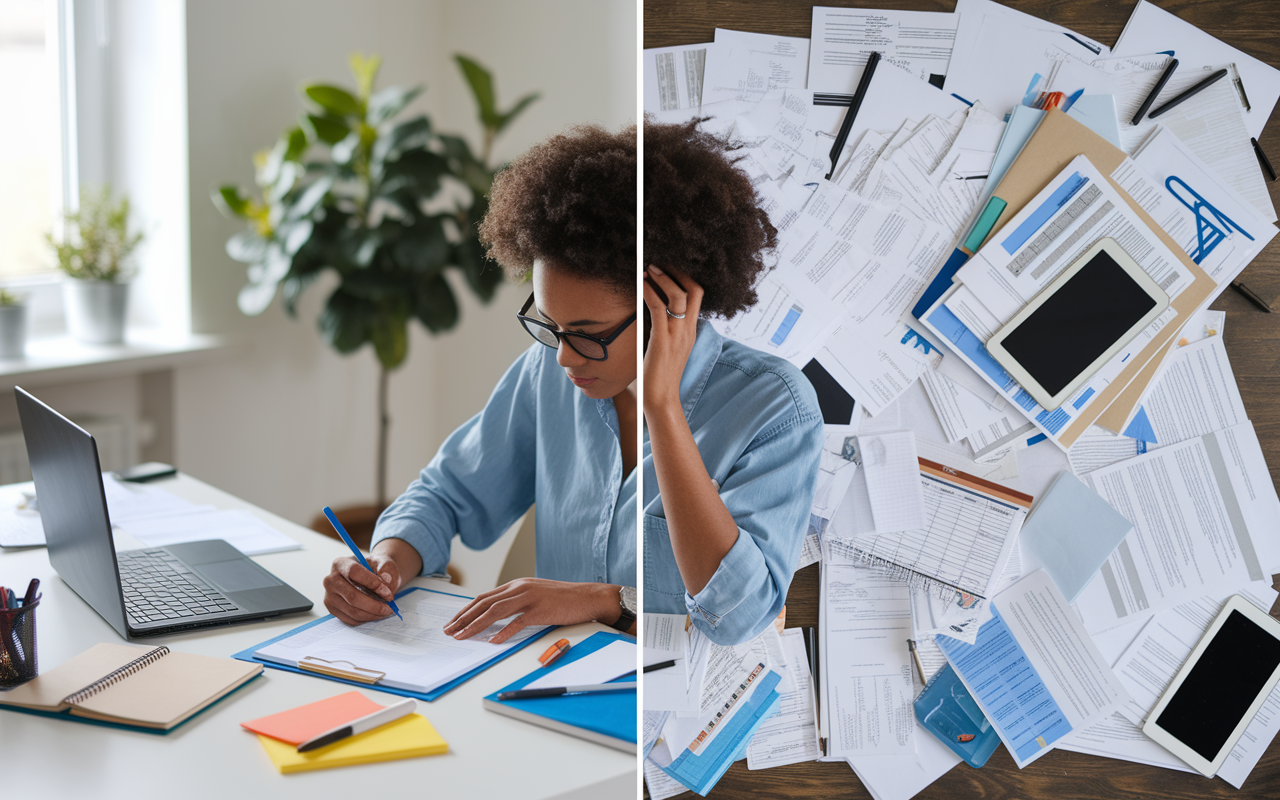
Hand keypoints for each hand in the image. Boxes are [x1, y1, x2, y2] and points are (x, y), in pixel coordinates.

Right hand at [322, 551, 402, 625]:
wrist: (367, 578)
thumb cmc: (374, 569)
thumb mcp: (383, 562)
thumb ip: (387, 568)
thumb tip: (386, 579)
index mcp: (340, 563)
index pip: (354, 572)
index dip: (372, 583)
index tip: (388, 593)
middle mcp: (330, 580)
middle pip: (352, 596)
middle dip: (374, 605)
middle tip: (389, 607)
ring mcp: (329, 597)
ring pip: (352, 611)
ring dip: (372, 614)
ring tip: (385, 611)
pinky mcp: (333, 610)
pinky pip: (351, 619)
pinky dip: (366, 619)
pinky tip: (375, 614)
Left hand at [442, 578, 619, 643]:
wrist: (588, 597)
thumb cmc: (562, 599)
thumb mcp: (534, 596)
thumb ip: (516, 603)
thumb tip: (495, 619)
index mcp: (516, 585)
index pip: (484, 597)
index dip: (466, 610)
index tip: (453, 622)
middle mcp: (519, 588)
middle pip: (484, 603)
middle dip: (463, 618)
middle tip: (449, 631)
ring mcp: (530, 598)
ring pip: (495, 611)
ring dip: (476, 624)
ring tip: (462, 636)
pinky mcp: (541, 609)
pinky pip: (518, 622)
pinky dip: (504, 631)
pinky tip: (494, 641)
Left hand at [643, 265, 703, 417]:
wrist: (660, 400)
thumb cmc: (658, 376)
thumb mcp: (665, 347)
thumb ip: (662, 329)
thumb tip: (647, 312)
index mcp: (690, 330)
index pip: (697, 295)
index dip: (684, 277)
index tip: (667, 267)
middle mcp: (687, 330)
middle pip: (694, 289)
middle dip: (677, 271)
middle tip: (658, 261)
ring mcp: (677, 335)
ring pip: (678, 296)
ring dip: (662, 278)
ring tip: (648, 268)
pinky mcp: (663, 341)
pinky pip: (658, 309)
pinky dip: (649, 293)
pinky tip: (640, 285)